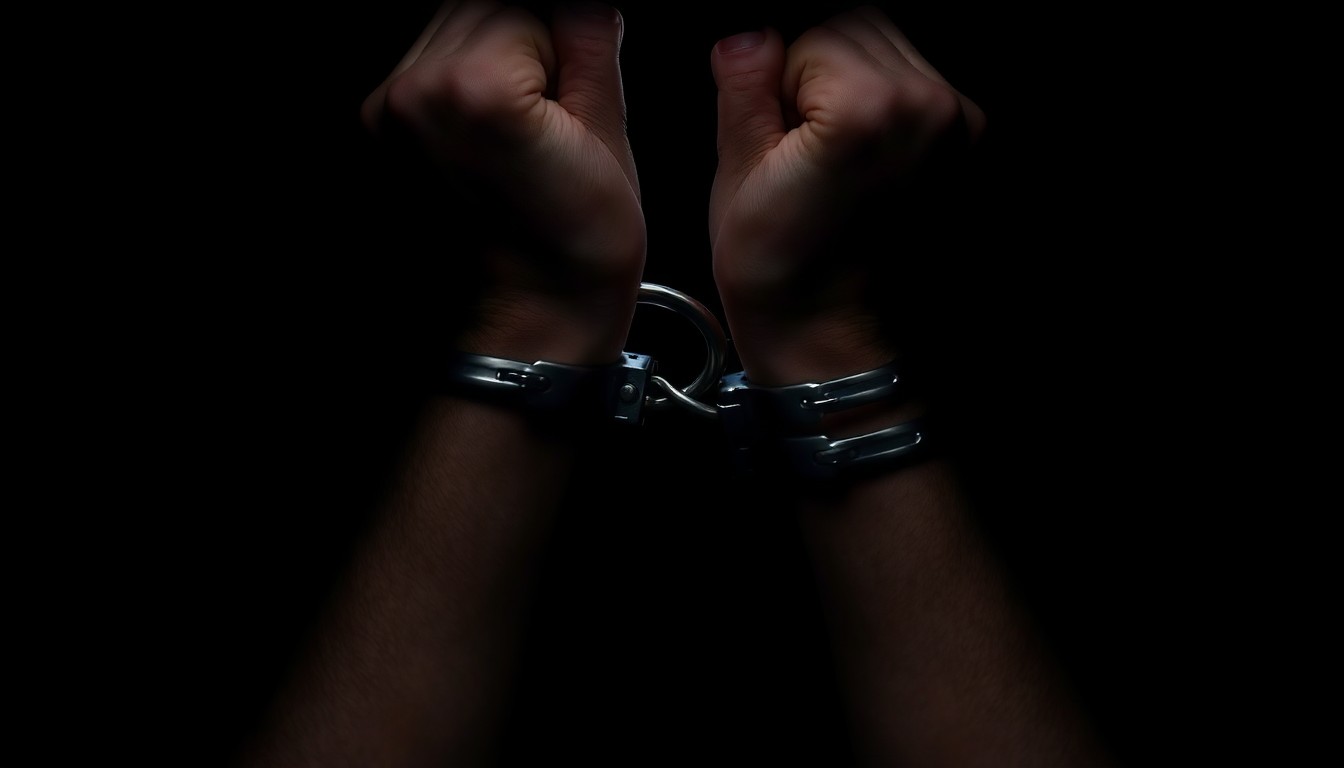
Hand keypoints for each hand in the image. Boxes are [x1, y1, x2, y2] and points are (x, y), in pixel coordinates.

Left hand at [362, 1, 643, 363]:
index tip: (576, 103)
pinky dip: (465, 88)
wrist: (526, 322)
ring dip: (494, 63)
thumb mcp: (610, 133)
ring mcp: (387, 116)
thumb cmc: (575, 250)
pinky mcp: (380, 132)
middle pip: (483, 5)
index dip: (569, 47)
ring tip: (519, 139)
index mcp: (474, 88)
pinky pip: (431, 69)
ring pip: (453, 31)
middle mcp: (413, 94)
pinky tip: (491, 144)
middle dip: (527, 48)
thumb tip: (584, 3)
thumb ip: (591, 40)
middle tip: (550, 124)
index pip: (533, 2)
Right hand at [708, 6, 984, 385]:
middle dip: (820, 74)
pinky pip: (916, 88)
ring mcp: (960, 127)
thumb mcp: (737, 176)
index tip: (775, 139)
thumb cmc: (784, 277)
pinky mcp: (970, 145)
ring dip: (855, 87)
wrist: (839, 345)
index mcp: (869, 107)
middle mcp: (930, 107)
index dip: (776, 81)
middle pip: (859, 26)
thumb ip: (743, 86)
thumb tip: (746, 35)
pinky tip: (864, 169)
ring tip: (836, 163)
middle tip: (803, 151)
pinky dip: (886, 110)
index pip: (809, 31)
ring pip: (890, 51)